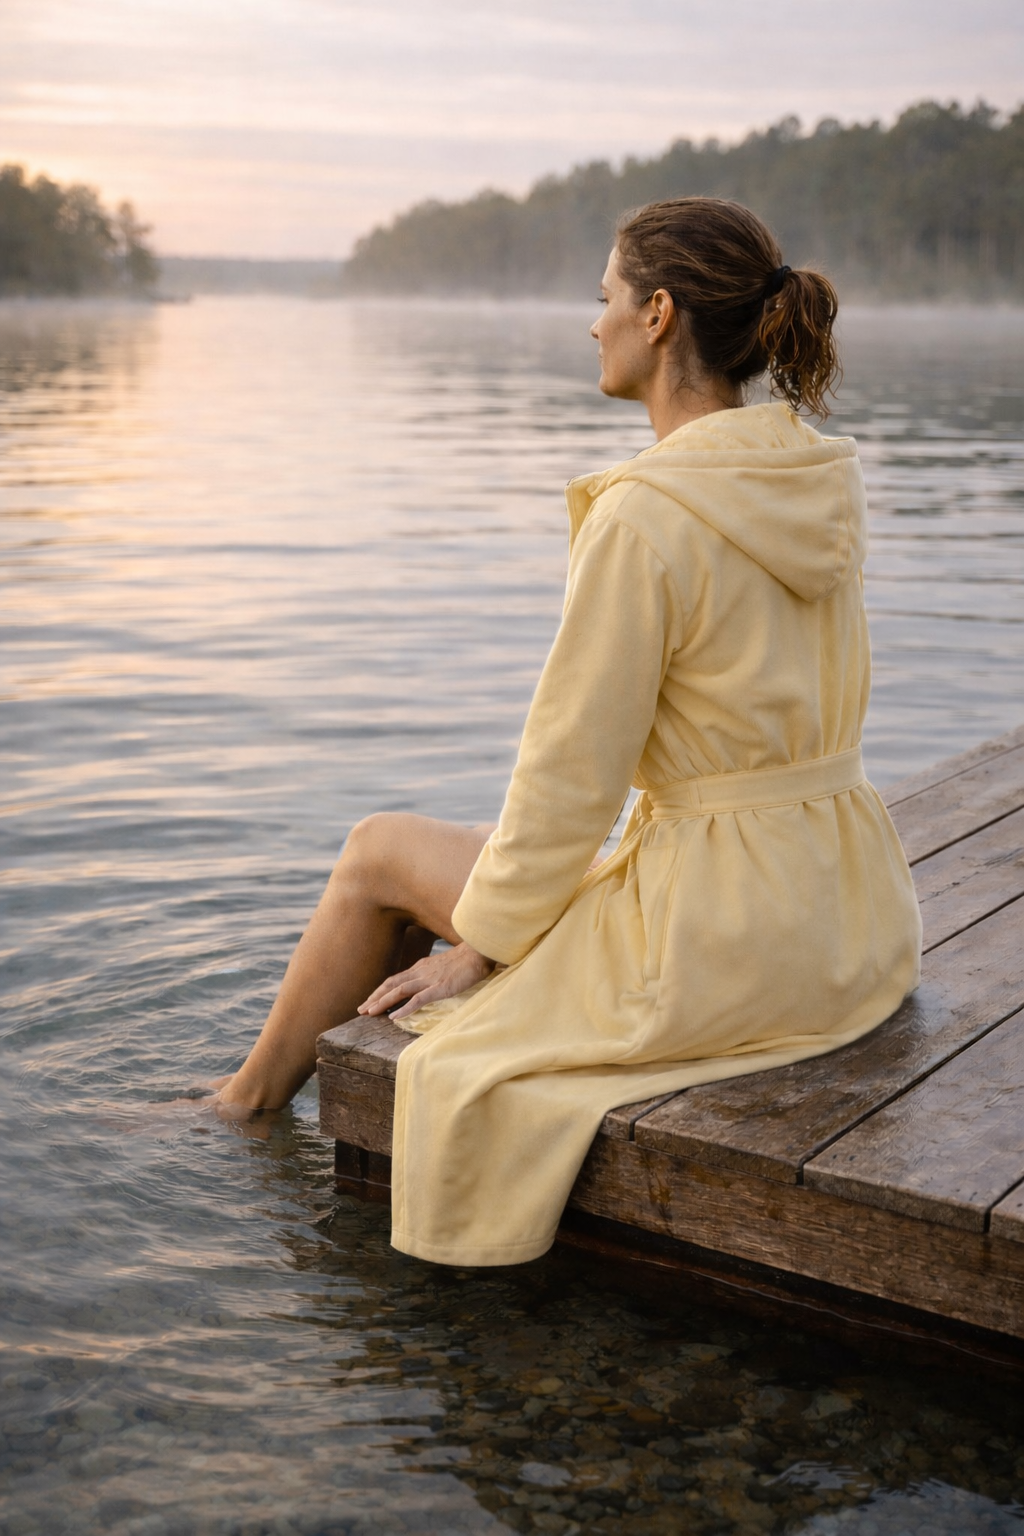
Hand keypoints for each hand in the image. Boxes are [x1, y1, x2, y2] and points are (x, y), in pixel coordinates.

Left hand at [358, 942, 495, 1020]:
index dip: (381, 990)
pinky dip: (404, 1009)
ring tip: (370, 1013)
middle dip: (374, 997)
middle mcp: (420, 972)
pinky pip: (417, 999)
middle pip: (391, 984)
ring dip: (382, 1002)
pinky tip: (394, 1018)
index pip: (395, 979)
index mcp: (421, 967)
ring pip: (399, 991)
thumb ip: (435, 974)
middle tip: (360, 1010)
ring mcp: (429, 979)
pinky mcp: (439, 987)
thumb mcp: (446, 967)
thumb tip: (431, 984)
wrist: (480, 951)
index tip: (370, 1000)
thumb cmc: (468, 959)